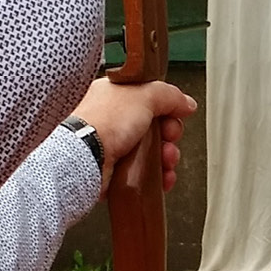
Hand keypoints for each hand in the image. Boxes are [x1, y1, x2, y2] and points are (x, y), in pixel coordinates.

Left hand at [69, 78, 197, 194]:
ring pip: (151, 151)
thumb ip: (169, 95)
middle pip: (154, 126)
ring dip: (166, 157)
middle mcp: (112, 119)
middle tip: (169, 137)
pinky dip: (157, 175)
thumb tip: (185, 102)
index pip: (150, 99)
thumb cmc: (103, 122)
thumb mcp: (144, 95)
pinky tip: (163, 176)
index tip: (175, 114)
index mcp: (115, 95)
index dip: (167, 108)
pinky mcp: (114, 169)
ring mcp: (113, 145)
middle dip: (169, 135)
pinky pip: (143, 172)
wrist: (85, 157)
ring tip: (166, 160)